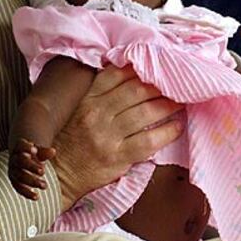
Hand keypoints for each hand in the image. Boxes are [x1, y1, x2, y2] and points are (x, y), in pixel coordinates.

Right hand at [8, 138, 55, 200]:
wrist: (23, 157)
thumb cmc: (33, 153)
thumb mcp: (39, 150)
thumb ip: (44, 151)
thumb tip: (53, 151)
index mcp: (19, 147)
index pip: (20, 146)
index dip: (26, 148)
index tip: (35, 150)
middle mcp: (14, 158)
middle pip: (20, 162)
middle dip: (31, 167)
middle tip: (43, 171)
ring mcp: (13, 170)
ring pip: (19, 176)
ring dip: (32, 181)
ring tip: (45, 185)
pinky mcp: (14, 181)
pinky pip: (19, 188)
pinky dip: (27, 193)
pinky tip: (37, 197)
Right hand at [51, 64, 183, 210]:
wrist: (60, 173)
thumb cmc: (74, 139)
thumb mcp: (81, 109)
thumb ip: (102, 93)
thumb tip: (132, 75)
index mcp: (89, 99)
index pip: (117, 75)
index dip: (139, 69)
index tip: (155, 67)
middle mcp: (97, 113)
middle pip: (135, 91)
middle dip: (159, 85)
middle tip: (175, 83)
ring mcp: (107, 136)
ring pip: (144, 113)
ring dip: (167, 105)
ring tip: (181, 101)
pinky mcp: (117, 157)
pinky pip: (148, 141)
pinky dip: (166, 132)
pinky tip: (177, 126)